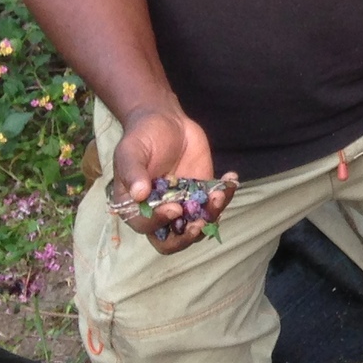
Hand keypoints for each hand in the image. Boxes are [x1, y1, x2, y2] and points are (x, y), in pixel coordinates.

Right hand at [111, 104, 219, 253]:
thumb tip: (138, 194)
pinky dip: (226, 196)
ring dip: (211, 216)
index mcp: (136, 206)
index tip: (174, 208)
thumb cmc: (142, 136)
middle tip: (200, 223)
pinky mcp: (202, 194)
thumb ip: (132, 171)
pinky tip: (231, 179)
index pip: (146, 226)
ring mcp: (183, 204)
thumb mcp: (131, 150)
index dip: (160, 223)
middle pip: (172, 241)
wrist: (166, 121)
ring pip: (198, 226)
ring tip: (219, 194)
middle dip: (187, 237)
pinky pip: (215, 205)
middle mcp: (159, 212)